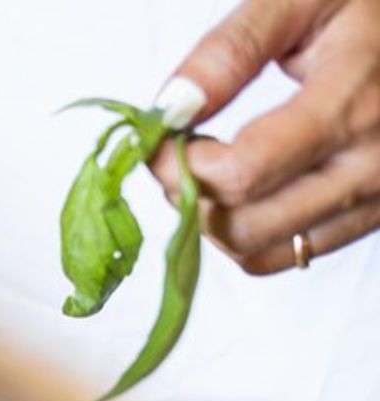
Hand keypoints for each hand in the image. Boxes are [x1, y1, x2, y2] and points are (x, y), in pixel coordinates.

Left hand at [150, 0, 379, 273]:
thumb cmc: (365, 5)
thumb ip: (232, 51)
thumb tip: (171, 108)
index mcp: (353, 105)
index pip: (242, 174)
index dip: (181, 164)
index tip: (161, 138)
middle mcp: (371, 166)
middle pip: (243, 224)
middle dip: (189, 194)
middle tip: (177, 152)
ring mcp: (375, 199)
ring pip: (257, 251)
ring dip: (211, 219)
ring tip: (209, 166)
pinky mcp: (371, 216)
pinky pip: (286, 256)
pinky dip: (245, 236)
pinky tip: (239, 191)